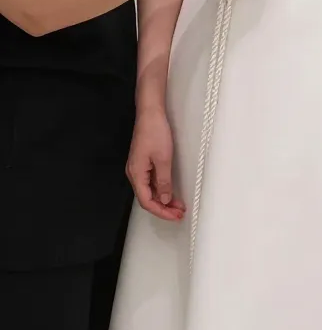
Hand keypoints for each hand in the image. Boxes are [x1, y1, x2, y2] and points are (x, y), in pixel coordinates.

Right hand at [126, 107, 185, 221]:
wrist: (150, 113)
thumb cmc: (154, 131)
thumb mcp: (163, 159)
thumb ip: (163, 182)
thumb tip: (163, 199)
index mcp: (136, 174)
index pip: (147, 201)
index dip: (161, 212)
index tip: (175, 216)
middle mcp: (134, 173)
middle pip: (147, 199)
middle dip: (163, 208)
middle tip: (179, 213)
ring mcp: (138, 168)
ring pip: (150, 192)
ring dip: (163, 200)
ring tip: (178, 206)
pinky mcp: (143, 163)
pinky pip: (151, 182)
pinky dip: (161, 190)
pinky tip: (171, 192)